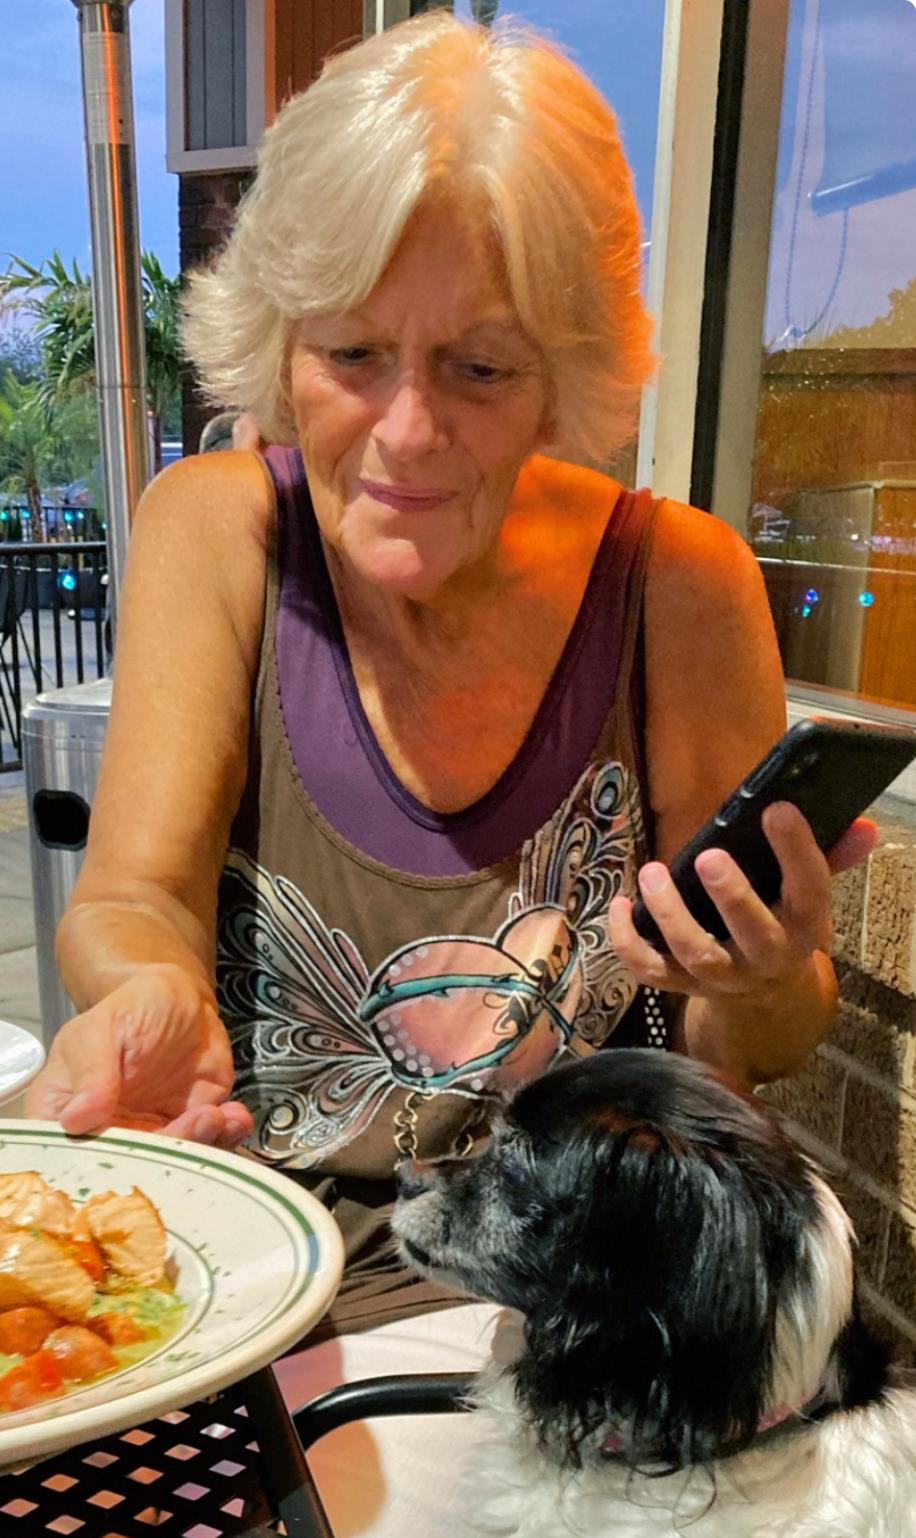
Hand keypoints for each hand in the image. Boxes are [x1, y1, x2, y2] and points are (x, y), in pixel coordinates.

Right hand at [24, 965, 253, 1148]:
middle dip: (165, 1153)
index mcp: (65, 1114)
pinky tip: (234, 1115)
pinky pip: (208, 1146)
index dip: (99, 1165)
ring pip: (172, 1163)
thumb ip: (91, 1072)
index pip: (70, 1157)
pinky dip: (226, 1137)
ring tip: (215, 1114)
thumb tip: (77, 1118)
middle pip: (129, 1167)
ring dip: (200, 1145)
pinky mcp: (189, 1128)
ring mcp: (150, 1134)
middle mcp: (106, 1133)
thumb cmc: (129, 1009)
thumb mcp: (99, 1030)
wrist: (178, 1001)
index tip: (132, 1150)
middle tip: (192, 1123)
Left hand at [608, 807, 877, 1002]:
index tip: (777, 809)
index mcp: (803, 926)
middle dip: (733, 896)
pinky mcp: (682, 985)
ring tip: (652, 872)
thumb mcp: (808, 893)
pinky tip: (618, 905)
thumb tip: (862, 823)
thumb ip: (832, 855)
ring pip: (696, 954)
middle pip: (752, 933)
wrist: (766, 994)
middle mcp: (766, 956)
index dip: (797, 851)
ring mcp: (722, 976)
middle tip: (709, 856)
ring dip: (671, 914)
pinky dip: (628, 943)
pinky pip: (651, 971)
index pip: (809, 890)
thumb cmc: (782, 919)